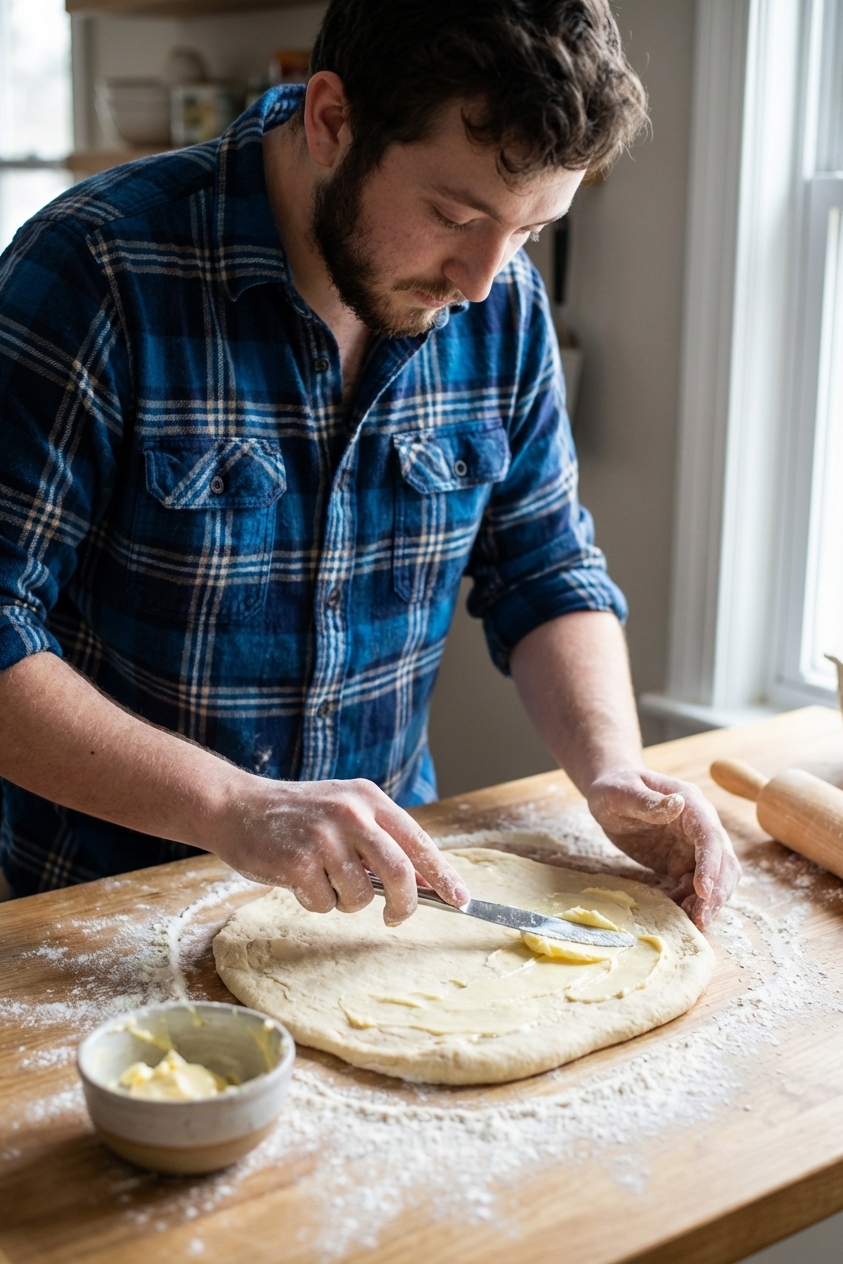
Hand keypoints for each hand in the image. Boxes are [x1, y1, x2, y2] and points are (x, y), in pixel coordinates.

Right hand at [211, 774, 469, 925]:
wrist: (237, 807)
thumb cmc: (297, 816)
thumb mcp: (344, 811)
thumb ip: (381, 840)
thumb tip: (424, 883)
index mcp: (369, 799)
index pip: (419, 843)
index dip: (444, 876)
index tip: (462, 900)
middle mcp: (351, 813)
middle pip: (401, 873)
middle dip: (405, 905)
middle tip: (395, 916)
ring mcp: (324, 837)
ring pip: (361, 896)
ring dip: (346, 902)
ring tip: (324, 881)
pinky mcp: (298, 862)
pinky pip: (325, 904)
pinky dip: (317, 903)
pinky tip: (299, 879)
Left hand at [586, 769, 740, 928]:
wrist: (610, 796)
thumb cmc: (614, 788)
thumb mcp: (622, 793)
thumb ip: (646, 801)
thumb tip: (677, 804)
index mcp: (691, 804)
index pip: (710, 836)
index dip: (711, 865)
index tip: (703, 890)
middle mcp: (700, 825)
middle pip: (723, 861)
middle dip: (716, 891)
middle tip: (701, 918)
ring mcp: (694, 845)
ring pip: (716, 877)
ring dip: (709, 900)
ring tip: (693, 921)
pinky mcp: (683, 861)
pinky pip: (696, 885)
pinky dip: (692, 901)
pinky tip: (679, 911)